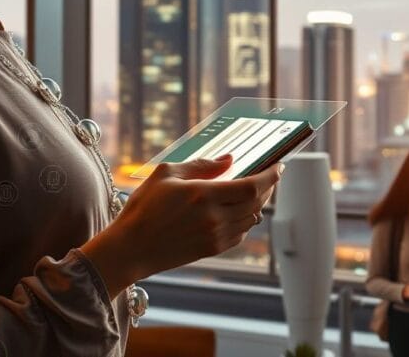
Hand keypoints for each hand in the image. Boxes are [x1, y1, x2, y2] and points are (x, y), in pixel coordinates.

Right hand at [80, 154, 281, 298]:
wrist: (130, 249)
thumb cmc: (143, 208)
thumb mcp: (166, 174)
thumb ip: (201, 164)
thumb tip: (229, 160)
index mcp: (203, 195)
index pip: (252, 186)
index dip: (270, 176)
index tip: (279, 166)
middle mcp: (213, 218)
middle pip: (256, 202)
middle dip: (268, 187)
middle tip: (269, 175)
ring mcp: (214, 237)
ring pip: (251, 219)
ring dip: (258, 203)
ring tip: (256, 190)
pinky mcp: (211, 249)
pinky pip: (240, 234)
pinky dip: (246, 220)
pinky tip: (239, 211)